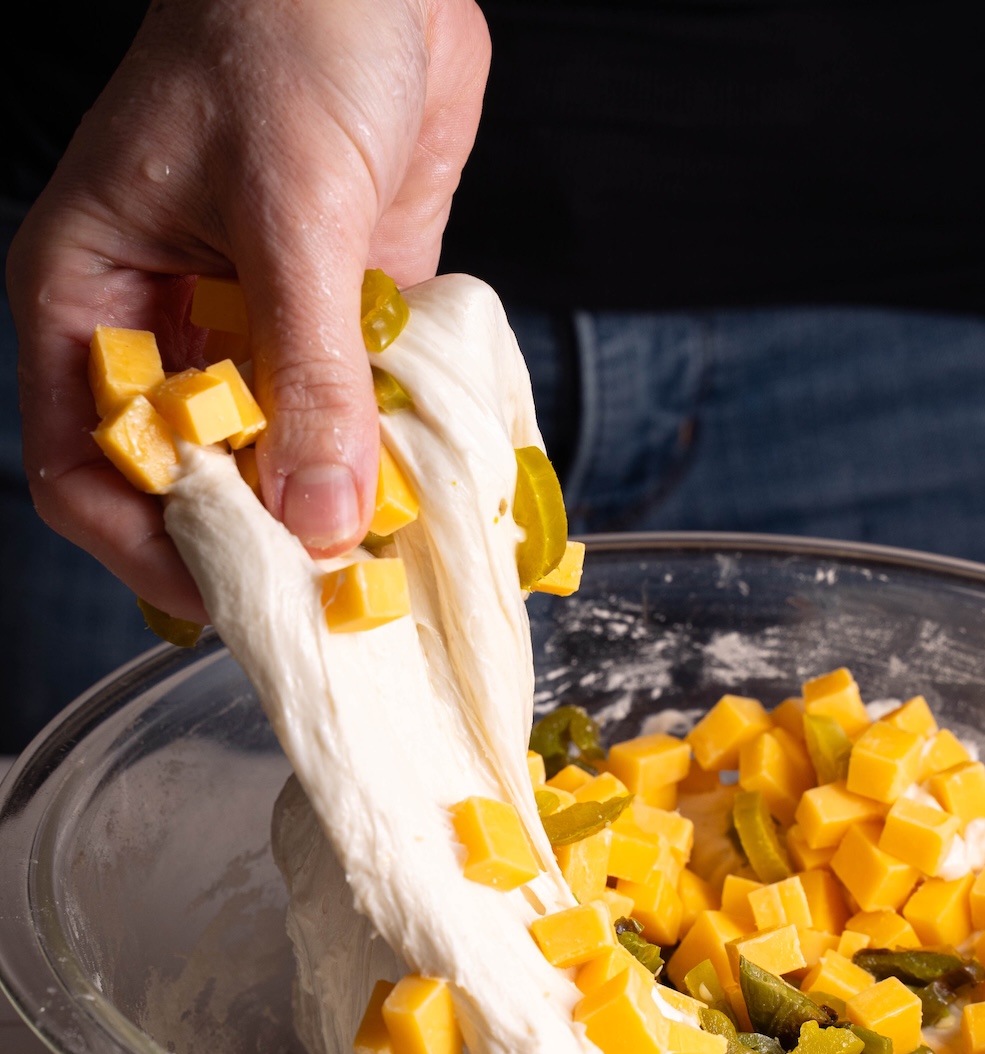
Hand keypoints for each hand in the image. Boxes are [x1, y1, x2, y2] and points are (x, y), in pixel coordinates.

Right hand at [5, 0, 489, 618]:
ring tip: (394, 560)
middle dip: (257, 546)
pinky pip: (353, 420)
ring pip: (278, 464)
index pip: (87, 468)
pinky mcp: (337, 325)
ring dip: (333, 514)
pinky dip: (388, 461)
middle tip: (336, 598)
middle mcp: (166, 330)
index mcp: (92, 297)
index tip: (238, 596)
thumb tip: (321, 521)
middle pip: (191, 485)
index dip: (151, 547)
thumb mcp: (290, 207)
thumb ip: (308, 370)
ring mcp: (255, 333)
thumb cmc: (287, 28)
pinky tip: (431, 493)